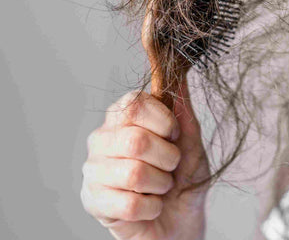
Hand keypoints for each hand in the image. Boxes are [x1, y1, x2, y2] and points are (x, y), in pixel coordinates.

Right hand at [81, 83, 209, 239]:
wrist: (180, 219)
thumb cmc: (183, 178)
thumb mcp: (191, 141)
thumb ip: (182, 109)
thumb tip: (178, 75)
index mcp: (122, 118)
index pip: (134, 104)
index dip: (164, 122)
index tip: (175, 136)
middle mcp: (102, 139)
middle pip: (135, 140)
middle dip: (167, 158)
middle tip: (170, 166)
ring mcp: (93, 171)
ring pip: (133, 174)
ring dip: (161, 185)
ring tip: (160, 187)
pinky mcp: (92, 202)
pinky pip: (130, 205)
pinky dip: (152, 208)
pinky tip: (150, 206)